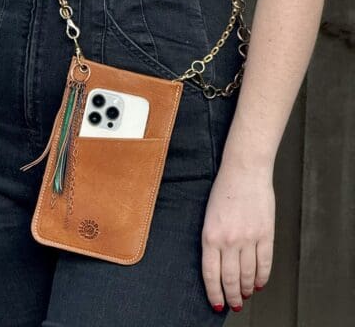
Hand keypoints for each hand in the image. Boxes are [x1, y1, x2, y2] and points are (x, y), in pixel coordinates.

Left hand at [201, 160, 274, 311]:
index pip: (211, 274)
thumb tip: (218, 265)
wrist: (245, 170)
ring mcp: (248, 238)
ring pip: (248, 275)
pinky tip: (259, 283)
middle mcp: (228, 240)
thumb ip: (212, 240)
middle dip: (232, 296)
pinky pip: (264, 264)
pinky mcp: (265, 234)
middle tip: (234, 304)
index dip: (214, 293)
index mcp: (210, 235)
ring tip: (246, 295)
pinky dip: (262, 277)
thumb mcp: (209, 216)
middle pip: (230, 279)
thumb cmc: (225, 189)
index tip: (217, 304)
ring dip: (246, 289)